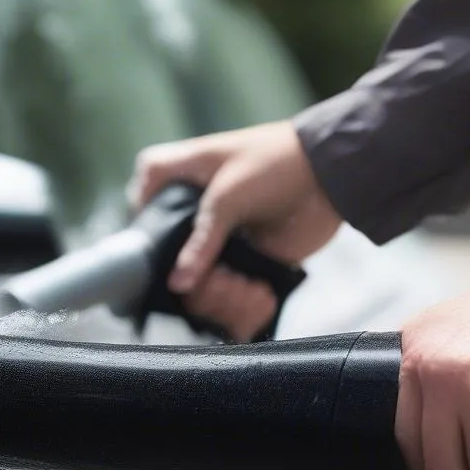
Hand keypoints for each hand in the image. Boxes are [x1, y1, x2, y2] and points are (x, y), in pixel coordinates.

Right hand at [129, 121, 342, 340]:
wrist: (330, 173)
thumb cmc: (272, 163)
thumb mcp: (226, 197)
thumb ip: (199, 242)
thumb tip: (177, 285)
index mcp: (174, 186)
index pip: (139, 218)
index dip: (148, 246)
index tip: (170, 264)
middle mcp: (189, 219)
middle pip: (169, 269)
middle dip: (199, 285)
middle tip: (225, 281)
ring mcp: (216, 245)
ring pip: (199, 291)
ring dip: (222, 300)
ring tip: (247, 289)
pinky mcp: (243, 265)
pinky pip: (229, 299)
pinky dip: (242, 307)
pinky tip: (258, 293)